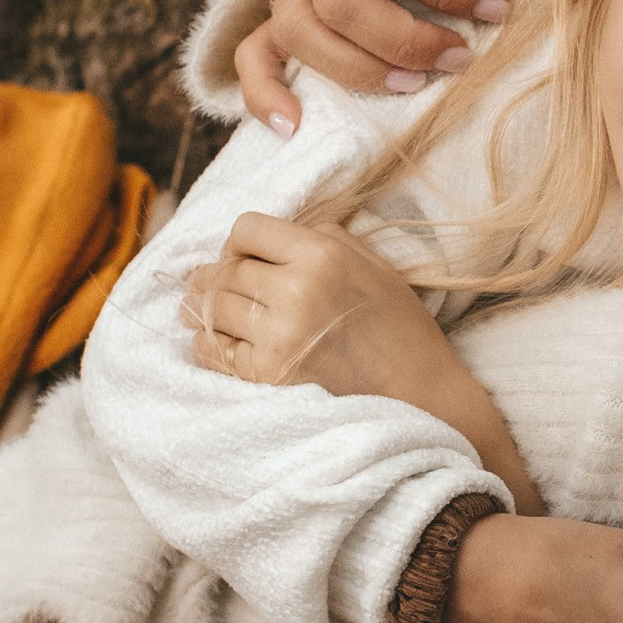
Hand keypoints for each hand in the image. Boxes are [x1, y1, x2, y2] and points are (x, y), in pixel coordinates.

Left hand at [187, 212, 448, 404]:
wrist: (420, 392)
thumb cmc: (399, 327)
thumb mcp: (372, 264)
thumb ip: (323, 239)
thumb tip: (272, 240)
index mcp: (322, 253)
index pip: (246, 229)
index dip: (238, 242)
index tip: (243, 257)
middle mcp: (296, 288)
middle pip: (225, 270)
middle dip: (215, 277)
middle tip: (208, 286)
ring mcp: (279, 334)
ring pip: (212, 308)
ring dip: (204, 311)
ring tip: (202, 312)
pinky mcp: (269, 373)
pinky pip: (213, 350)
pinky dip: (206, 344)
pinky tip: (213, 342)